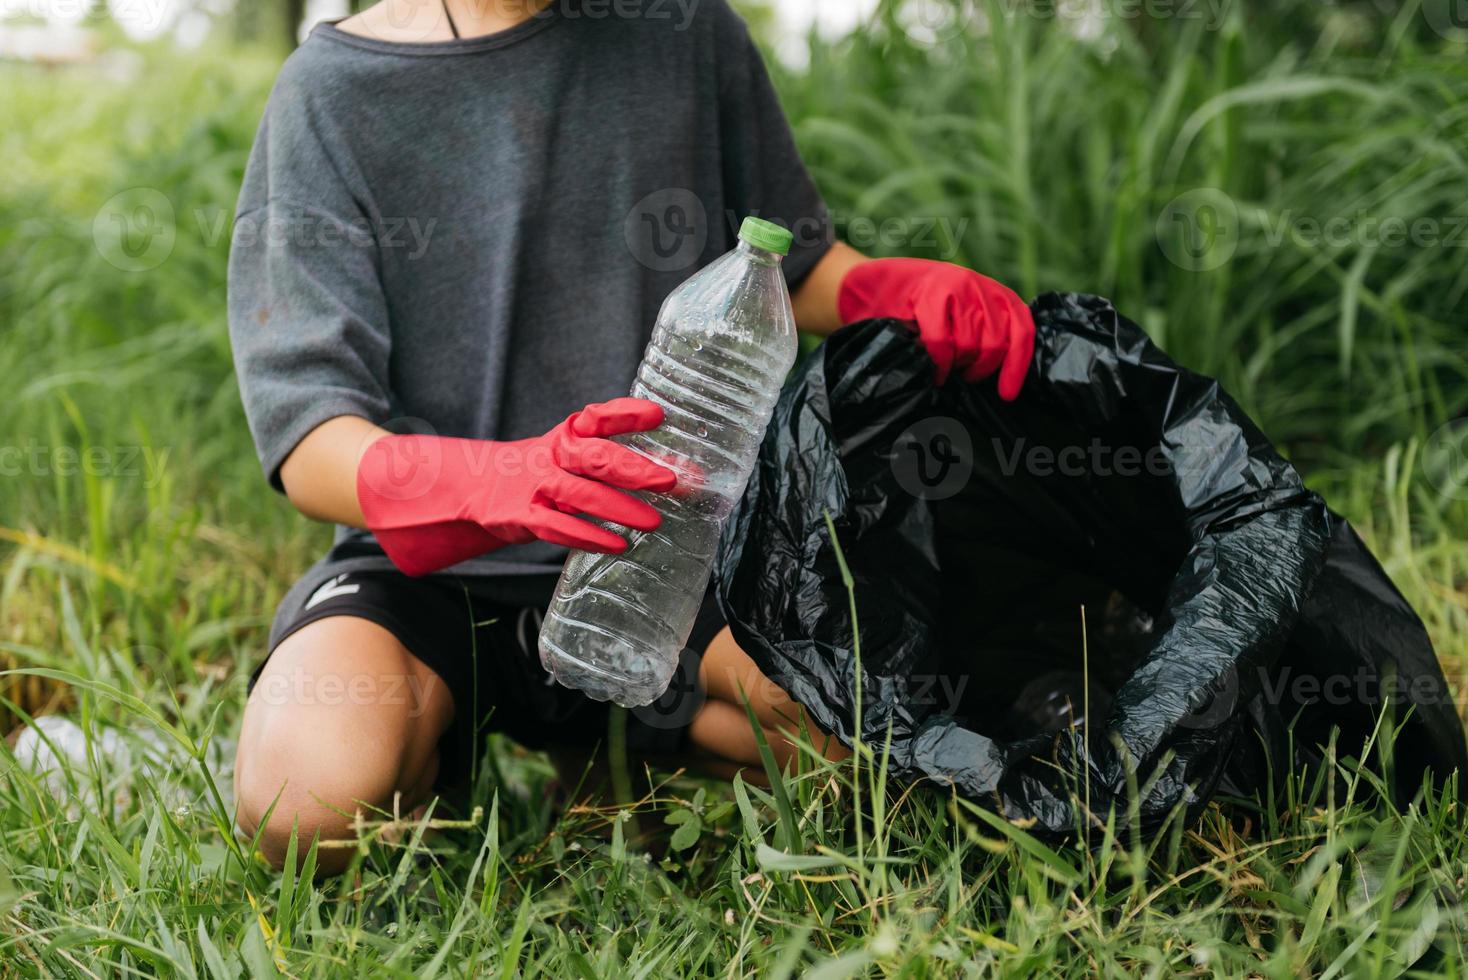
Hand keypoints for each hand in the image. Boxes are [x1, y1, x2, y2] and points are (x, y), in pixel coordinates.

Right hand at [356, 398, 676, 576]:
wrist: (472, 486)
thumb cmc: (539, 472)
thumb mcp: (570, 457)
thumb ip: (613, 458)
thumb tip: (672, 471)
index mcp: (565, 435)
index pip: (598, 417)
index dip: (626, 414)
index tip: (658, 414)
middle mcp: (550, 455)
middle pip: (593, 455)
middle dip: (633, 467)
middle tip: (669, 478)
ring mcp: (533, 485)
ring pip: (579, 494)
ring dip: (619, 507)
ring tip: (653, 520)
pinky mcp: (519, 515)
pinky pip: (557, 526)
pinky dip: (588, 536)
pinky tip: (617, 545)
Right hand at [836, 257, 1034, 398]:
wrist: (870, 285)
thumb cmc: (917, 309)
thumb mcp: (959, 316)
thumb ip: (982, 334)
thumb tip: (1000, 379)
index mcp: (995, 294)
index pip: (1021, 332)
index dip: (1016, 367)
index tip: (1005, 394)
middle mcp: (981, 287)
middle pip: (995, 344)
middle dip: (978, 368)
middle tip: (960, 375)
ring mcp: (957, 287)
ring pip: (969, 345)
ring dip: (955, 365)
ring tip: (943, 366)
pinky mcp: (931, 294)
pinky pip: (943, 342)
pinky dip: (938, 363)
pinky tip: (933, 370)